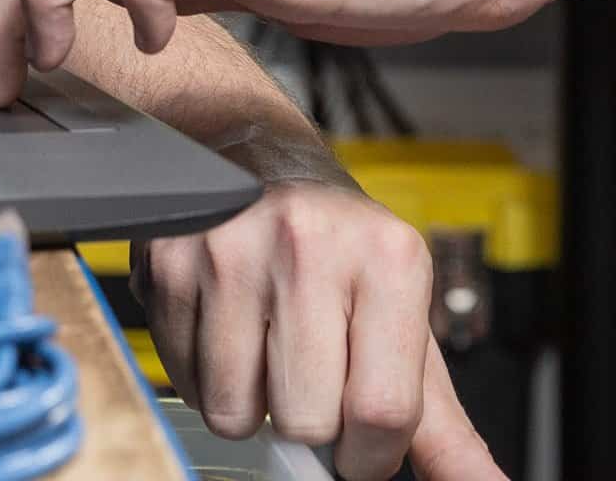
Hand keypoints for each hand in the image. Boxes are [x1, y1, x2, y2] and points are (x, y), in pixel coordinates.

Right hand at [144, 174, 506, 480]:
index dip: (368, 454)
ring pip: (236, 411)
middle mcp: (310, 242)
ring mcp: (233, 248)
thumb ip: (445, 426)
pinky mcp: (170, 261)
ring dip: (252, 405)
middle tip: (311, 377)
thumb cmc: (345, 257)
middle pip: (306, 420)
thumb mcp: (408, 327)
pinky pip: (186, 383)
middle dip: (309, 423)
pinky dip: (207, 381)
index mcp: (388, 258)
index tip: (361, 440)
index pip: (382, 412)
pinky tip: (227, 333)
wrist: (264, 163)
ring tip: (267, 351)